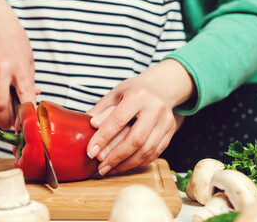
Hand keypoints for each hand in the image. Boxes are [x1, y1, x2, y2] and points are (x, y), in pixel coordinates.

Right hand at [0, 0, 34, 128]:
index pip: (24, 99)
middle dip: (5, 121)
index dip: (25, 116)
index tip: (25, 124)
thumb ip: (28, 84)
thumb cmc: (17, 44)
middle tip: (9, 125)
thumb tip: (29, 104)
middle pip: (0, 105)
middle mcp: (1, 70)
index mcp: (20, 69)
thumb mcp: (29, 63)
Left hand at [87, 59, 193, 175]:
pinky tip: (124, 165)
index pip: (118, 120)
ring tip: (110, 169)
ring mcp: (166, 121)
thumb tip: (86, 126)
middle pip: (136, 139)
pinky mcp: (170, 131)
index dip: (103, 138)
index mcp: (138, 95)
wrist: (159, 88)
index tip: (91, 152)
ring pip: (147, 150)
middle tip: (101, 167)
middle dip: (116, 156)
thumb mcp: (115, 94)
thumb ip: (101, 111)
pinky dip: (138, 162)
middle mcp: (155, 107)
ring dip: (126, 164)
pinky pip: (154, 153)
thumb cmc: (133, 91)